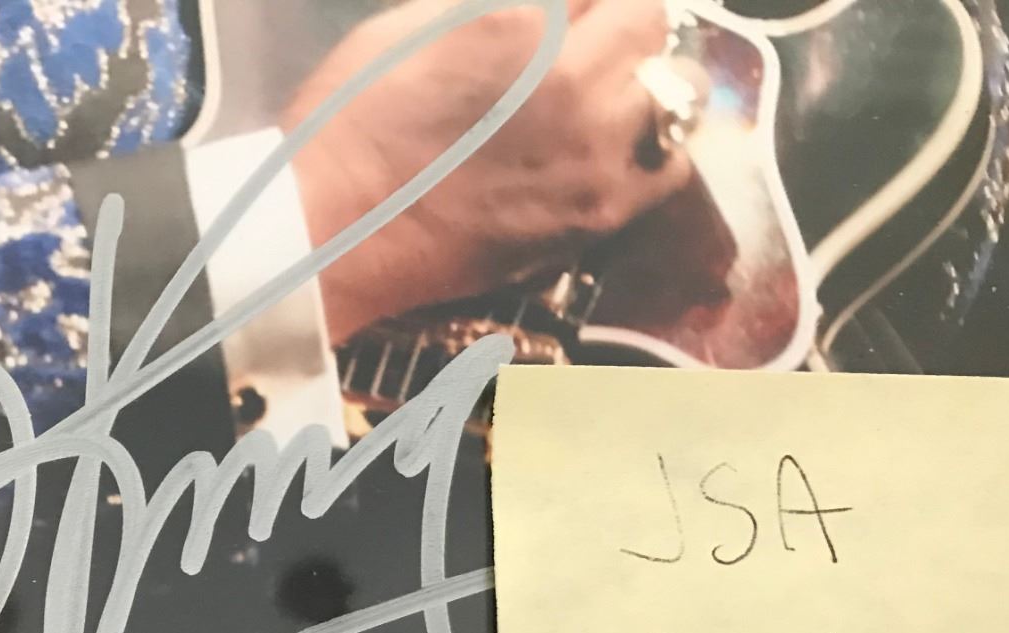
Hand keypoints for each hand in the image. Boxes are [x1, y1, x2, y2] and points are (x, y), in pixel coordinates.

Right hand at [286, 0, 692, 344]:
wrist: (332, 233)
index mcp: (524, 23)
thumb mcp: (412, 24)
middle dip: (620, 23)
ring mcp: (594, 157)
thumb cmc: (349, 123)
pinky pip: (667, 167)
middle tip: (586, 42)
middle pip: (648, 22)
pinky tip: (616, 149)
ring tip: (610, 96)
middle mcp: (576, 85)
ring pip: (676, 93)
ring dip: (648, 83)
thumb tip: (544, 6)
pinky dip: (654, 148)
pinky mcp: (594, 217)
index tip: (569, 11)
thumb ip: (494, 4)